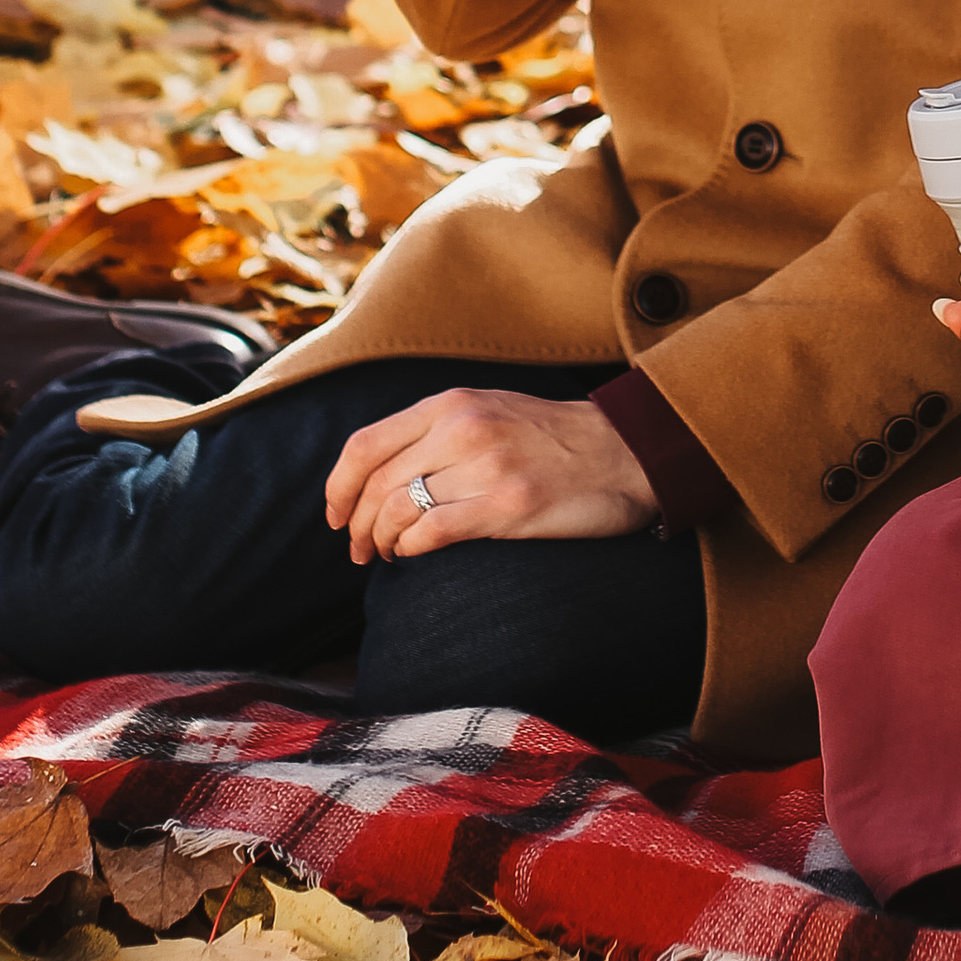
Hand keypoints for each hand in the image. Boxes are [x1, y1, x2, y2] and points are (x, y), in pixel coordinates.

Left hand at [324, 389, 659, 558]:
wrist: (626, 451)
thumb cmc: (553, 438)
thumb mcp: (489, 410)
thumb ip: (436, 431)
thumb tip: (378, 475)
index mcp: (452, 403)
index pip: (364, 445)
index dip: (338, 487)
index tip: (335, 516)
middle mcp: (463, 427)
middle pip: (375, 484)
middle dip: (355, 526)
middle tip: (360, 552)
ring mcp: (486, 465)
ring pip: (397, 510)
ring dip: (382, 543)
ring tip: (389, 556)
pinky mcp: (509, 504)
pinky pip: (432, 531)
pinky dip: (411, 549)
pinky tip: (416, 556)